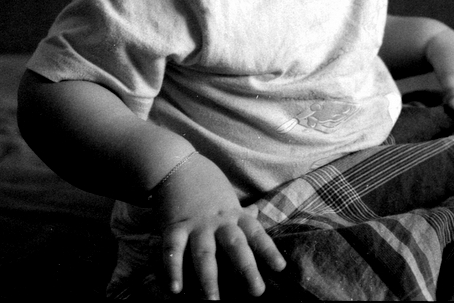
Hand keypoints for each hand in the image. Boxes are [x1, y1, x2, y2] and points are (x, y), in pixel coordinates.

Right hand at [153, 152, 285, 299]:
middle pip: (235, 245)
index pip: (256, 233)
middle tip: (257, 292)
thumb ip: (241, 211)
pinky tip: (174, 289)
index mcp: (233, 214)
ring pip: (204, 253)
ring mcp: (196, 224)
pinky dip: (172, 269)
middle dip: (246, 269)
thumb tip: (258, 213)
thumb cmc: (205, 183)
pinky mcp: (174, 226)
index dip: (268, 250)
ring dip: (208, 279)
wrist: (176, 164)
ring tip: (212, 302)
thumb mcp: (228, 197)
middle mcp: (218, 221)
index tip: (281, 268)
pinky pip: (173, 249)